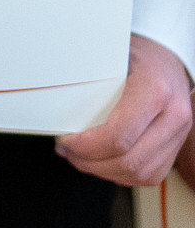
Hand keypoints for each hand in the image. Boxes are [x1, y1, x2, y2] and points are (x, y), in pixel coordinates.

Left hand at [56, 35, 192, 186]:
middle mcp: (173, 116)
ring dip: (105, 171)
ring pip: (140, 173)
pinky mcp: (176, 146)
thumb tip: (49, 88)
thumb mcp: (110, 55)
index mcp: (154, 91)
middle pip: (129, 161)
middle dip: (90, 162)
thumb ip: (87, 74)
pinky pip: (150, 174)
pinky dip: (122, 174)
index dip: (86, 146)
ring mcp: (178, 134)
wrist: (166, 58)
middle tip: (67, 151)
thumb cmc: (136, 54)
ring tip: (80, 158)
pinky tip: (102, 162)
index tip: (66, 141)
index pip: (118, 136)